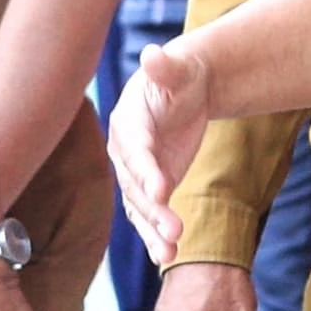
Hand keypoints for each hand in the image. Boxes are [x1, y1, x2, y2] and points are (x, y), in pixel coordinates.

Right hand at [106, 38, 213, 261]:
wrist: (184, 90)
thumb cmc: (181, 75)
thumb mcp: (178, 69)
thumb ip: (164, 67)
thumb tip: (153, 53)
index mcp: (128, 123)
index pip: (136, 150)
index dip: (146, 170)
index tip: (162, 189)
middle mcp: (125, 152)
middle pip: (136, 185)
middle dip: (153, 209)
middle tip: (174, 231)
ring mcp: (135, 173)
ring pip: (140, 207)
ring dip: (153, 232)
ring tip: (169, 254)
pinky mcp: (148, 188)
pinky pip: (149, 215)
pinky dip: (156, 236)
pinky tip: (168, 256)